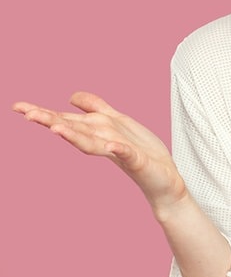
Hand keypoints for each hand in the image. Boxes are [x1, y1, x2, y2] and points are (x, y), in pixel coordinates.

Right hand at [13, 91, 185, 212]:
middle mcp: (105, 142)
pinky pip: (127, 154)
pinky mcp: (138, 162)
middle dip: (51, 120)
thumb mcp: (118, 122)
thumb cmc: (141, 152)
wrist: (164, 180)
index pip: (68, 120)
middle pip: (75, 129)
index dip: (45, 113)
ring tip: (56, 128)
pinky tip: (110, 147)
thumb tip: (71, 96)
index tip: (18, 107)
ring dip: (75, 135)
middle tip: (26, 114)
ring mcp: (121, 153)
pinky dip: (118, 149)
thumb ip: (96, 108)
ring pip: (93, 142)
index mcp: (99, 131)